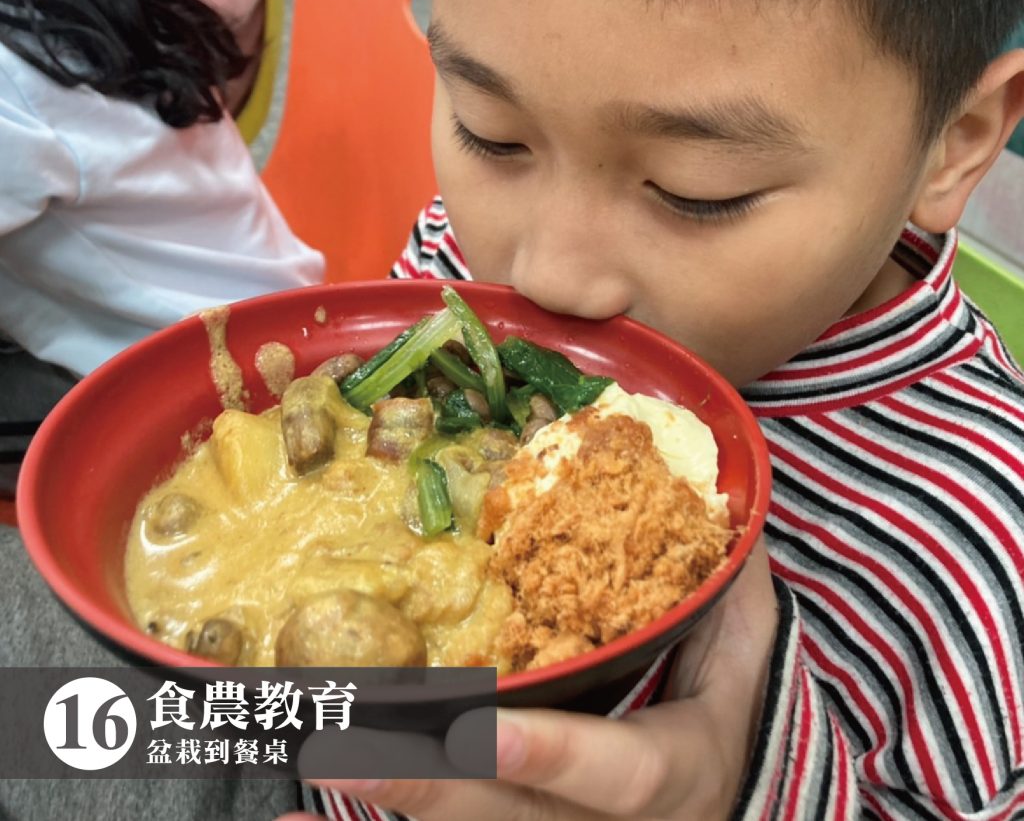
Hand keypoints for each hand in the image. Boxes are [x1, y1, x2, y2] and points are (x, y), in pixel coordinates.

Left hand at [278, 537, 777, 820]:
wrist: (721, 804)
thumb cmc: (727, 727)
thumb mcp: (747, 666)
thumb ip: (733, 597)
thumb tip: (722, 508)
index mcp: (669, 774)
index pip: (612, 772)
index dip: (548, 753)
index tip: (477, 729)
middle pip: (508, 820)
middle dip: (426, 788)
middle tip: (338, 752)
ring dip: (393, 801)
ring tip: (316, 764)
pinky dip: (387, 813)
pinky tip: (311, 805)